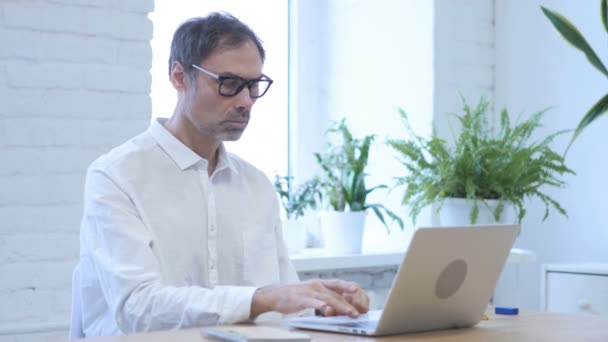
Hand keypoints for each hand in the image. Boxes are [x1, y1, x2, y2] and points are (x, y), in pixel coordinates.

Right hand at [251, 279, 368, 317]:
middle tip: (359, 312)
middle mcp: (316, 285)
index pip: (338, 284)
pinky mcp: (300, 299)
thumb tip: (340, 306)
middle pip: (336, 294)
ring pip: (328, 298)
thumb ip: (325, 297)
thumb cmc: (295, 296)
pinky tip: (327, 309)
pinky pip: (312, 302)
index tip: (361, 297)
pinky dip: (320, 305)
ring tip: (350, 312)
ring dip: (341, 306)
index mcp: (320, 283)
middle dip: (349, 303)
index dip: (350, 289)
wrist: (275, 295)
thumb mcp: (312, 293)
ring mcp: (309, 292)